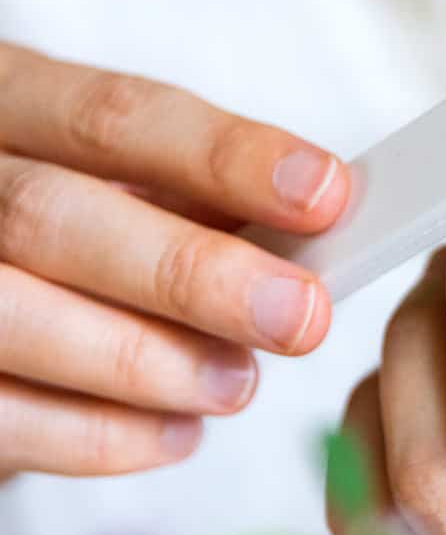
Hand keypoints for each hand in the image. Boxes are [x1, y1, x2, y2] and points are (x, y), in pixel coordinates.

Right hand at [0, 42, 347, 476]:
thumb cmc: (62, 237)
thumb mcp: (109, 185)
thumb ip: (187, 199)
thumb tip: (311, 230)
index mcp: (6, 99)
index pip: (111, 116)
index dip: (222, 156)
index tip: (324, 195)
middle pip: (50, 214)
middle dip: (190, 272)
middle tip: (298, 316)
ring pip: (14, 317)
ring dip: (144, 362)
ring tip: (236, 384)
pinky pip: (1, 418)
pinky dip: (97, 435)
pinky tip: (176, 431)